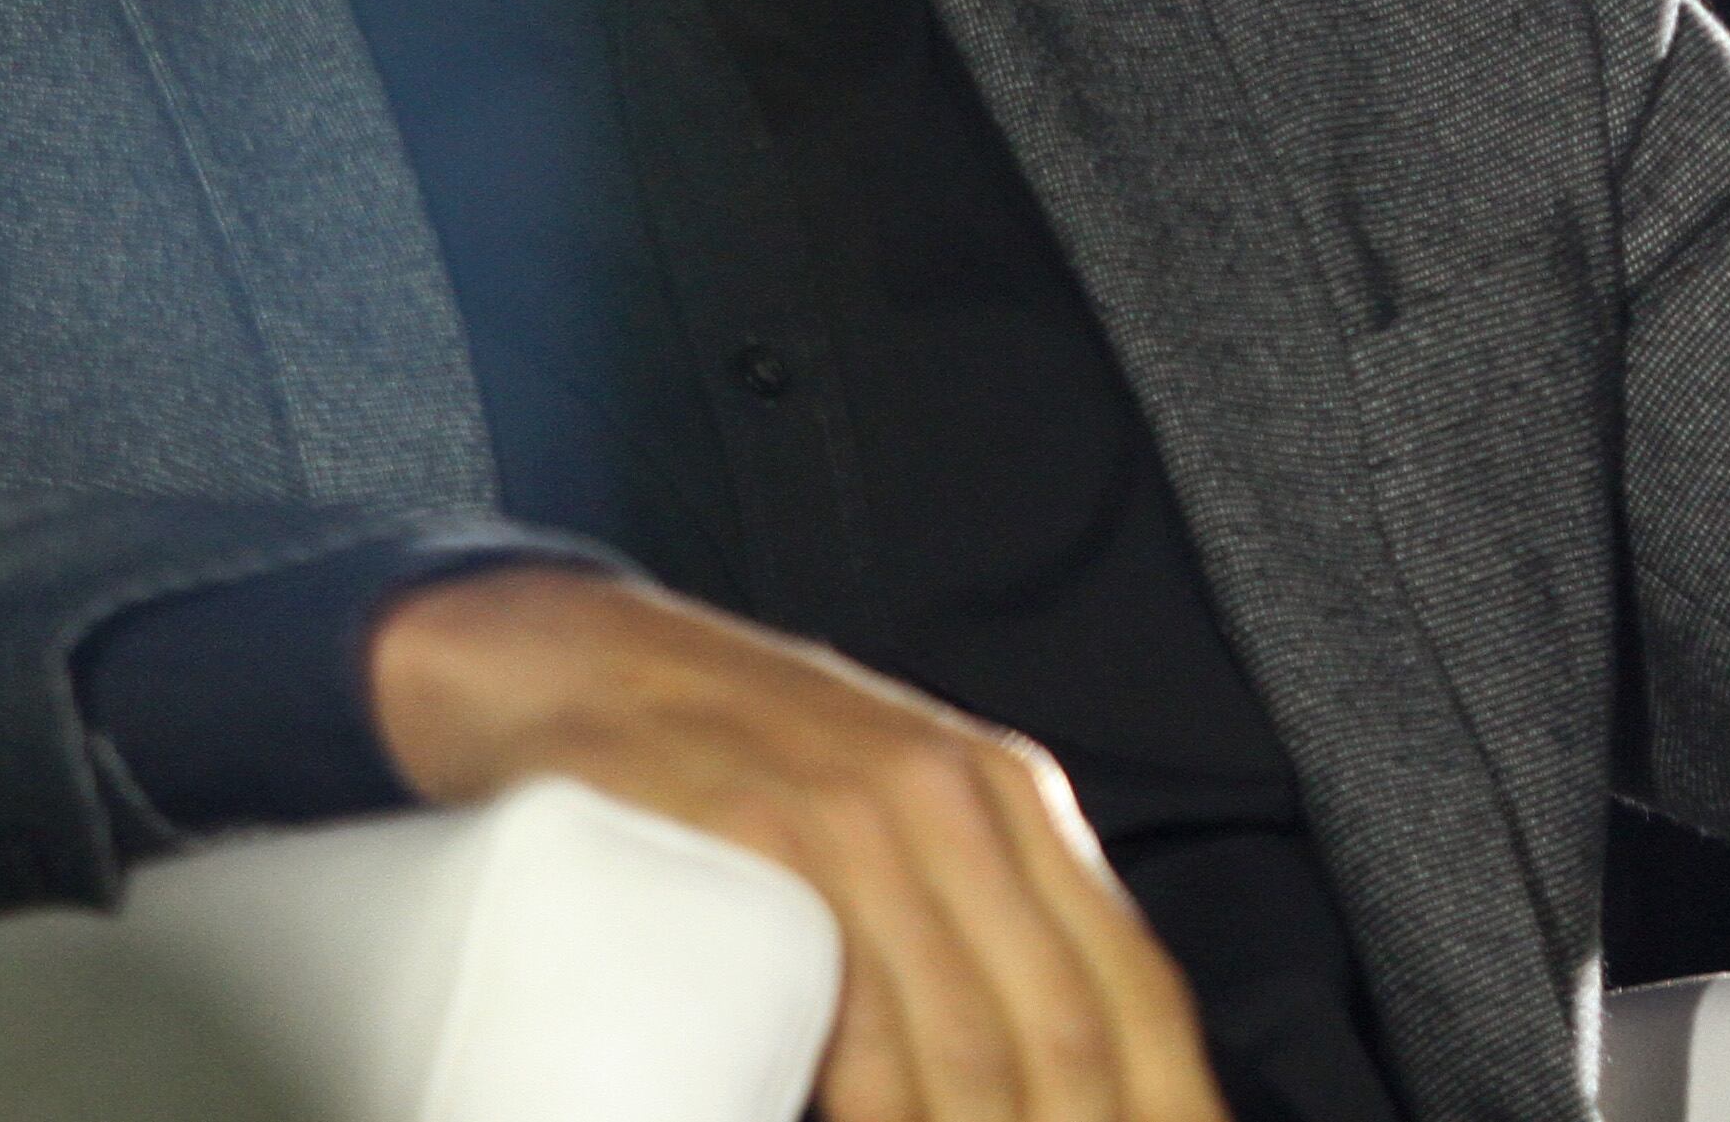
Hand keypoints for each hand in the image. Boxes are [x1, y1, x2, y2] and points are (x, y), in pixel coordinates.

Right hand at [371, 565, 1231, 1121]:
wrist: (560, 653)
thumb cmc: (728, 757)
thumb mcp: (889, 810)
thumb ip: (975, 913)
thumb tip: (1055, 1068)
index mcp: (1012, 799)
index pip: (1134, 988)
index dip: (1168, 1100)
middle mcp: (954, 798)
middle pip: (1058, 1033)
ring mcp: (851, 810)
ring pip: (958, 1041)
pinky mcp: (749, 829)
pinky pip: (838, 1010)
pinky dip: (867, 1106)